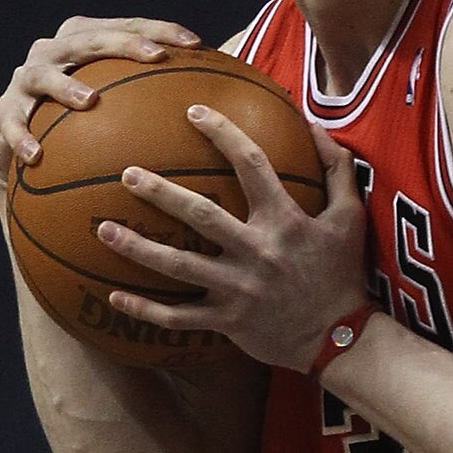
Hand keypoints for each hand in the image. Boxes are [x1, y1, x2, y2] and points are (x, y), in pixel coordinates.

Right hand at [0, 15, 200, 205]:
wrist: (22, 157)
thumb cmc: (84, 134)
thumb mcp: (121, 118)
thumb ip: (160, 108)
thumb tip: (222, 114)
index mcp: (84, 44)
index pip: (126, 27)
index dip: (159, 29)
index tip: (194, 44)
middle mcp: (53, 54)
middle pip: (87, 38)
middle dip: (121, 43)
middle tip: (153, 57)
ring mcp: (25, 81)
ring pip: (44, 74)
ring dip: (66, 84)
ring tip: (88, 101)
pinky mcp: (2, 114)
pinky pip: (11, 123)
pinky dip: (22, 136)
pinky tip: (37, 156)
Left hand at [101, 108, 368, 371]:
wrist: (341, 340)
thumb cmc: (343, 274)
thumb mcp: (350, 218)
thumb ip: (336, 169)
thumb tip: (315, 126)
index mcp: (284, 220)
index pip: (251, 165)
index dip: (223, 133)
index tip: (194, 112)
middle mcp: (256, 252)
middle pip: (200, 215)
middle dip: (161, 193)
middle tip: (127, 175)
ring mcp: (238, 289)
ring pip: (178, 267)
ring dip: (138, 248)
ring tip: (103, 230)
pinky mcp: (227, 321)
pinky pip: (178, 318)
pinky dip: (144, 311)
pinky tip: (113, 297)